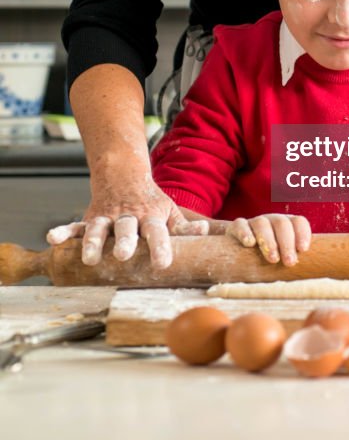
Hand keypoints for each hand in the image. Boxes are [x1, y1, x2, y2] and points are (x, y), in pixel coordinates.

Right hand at [47, 174, 208, 268]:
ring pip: (99, 230)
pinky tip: (53, 238)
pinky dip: (64, 231)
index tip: (162, 264)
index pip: (157, 233)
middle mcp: (128, 217)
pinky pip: (75, 226)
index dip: (160, 247)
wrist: (124, 175)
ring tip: (89, 259)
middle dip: (124, 242)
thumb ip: (183, 228)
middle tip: (124, 255)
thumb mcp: (170, 212)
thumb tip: (204, 234)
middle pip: (126, 230)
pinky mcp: (90, 218)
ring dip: (94, 243)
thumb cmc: (151, 202)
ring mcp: (107, 217)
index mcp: (150, 217)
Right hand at [227, 214, 311, 265]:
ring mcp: (254, 222)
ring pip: (262, 224)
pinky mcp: (236, 227)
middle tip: (289, 262)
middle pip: (282, 224)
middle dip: (287, 243)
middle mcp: (272, 220)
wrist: (238, 253)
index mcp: (287, 225)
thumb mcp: (282, 258)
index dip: (302, 233)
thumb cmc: (267, 260)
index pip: (298, 222)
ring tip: (272, 259)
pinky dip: (245, 233)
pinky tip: (249, 244)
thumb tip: (309, 276)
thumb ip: (293, 261)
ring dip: (268, 241)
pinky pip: (241, 225)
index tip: (303, 250)